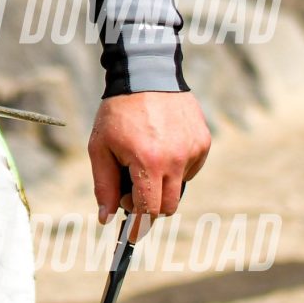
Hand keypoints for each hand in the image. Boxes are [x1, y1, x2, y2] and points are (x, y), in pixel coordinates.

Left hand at [88, 89, 210, 234]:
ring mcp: (192, 150)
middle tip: (133, 189)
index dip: (138, 223)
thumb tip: (106, 218)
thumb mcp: (100, 147)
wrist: (146, 73)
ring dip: (163, 182)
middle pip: (168, 205)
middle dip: (150, 205)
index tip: (130, 230)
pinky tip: (163, 144)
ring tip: (147, 156)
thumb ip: (104, 185)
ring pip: (180, 187)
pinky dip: (176, 166)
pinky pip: (190, 168)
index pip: (149, 209)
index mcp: (148, 161)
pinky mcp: (203, 141)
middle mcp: (175, 159)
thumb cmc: (118, 111)